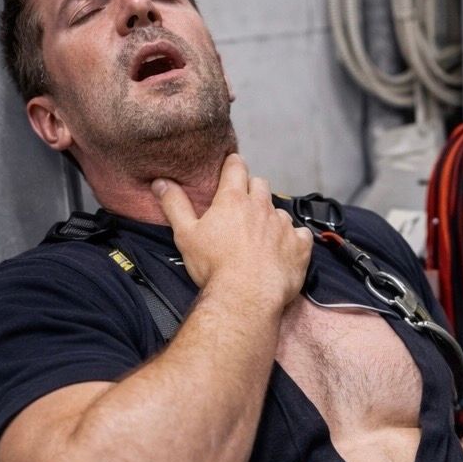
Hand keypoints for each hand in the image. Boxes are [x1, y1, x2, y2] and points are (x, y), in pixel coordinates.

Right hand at [153, 153, 311, 309]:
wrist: (246, 297)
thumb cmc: (214, 267)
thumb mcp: (185, 234)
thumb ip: (174, 205)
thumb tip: (161, 182)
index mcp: (233, 199)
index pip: (236, 167)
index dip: (233, 164)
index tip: (232, 165)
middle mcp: (262, 206)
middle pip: (260, 185)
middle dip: (252, 190)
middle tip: (243, 206)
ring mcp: (284, 225)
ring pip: (279, 210)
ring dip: (271, 217)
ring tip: (261, 236)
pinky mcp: (300, 246)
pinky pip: (301, 234)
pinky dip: (294, 239)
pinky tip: (284, 250)